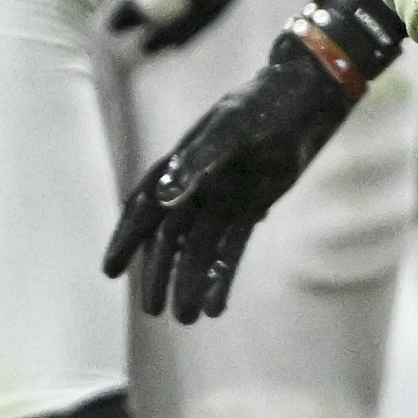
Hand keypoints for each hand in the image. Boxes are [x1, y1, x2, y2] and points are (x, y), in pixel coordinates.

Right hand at [104, 24, 359, 320]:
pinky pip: (230, 249)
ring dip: (192, 282)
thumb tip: (164, 199)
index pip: (144, 208)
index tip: (110, 272)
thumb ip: (198, 162)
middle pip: (170, 239)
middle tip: (155, 311)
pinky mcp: (248, 209)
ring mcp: (221, 200)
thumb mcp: (232, 129)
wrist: (307, 99)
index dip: (127, 240)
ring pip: (200, 250)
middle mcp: (195, 187)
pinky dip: (223, 276)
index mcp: (180, 165)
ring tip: (188, 319)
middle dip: (160, 274)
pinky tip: (217, 306)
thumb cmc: (265, 106)